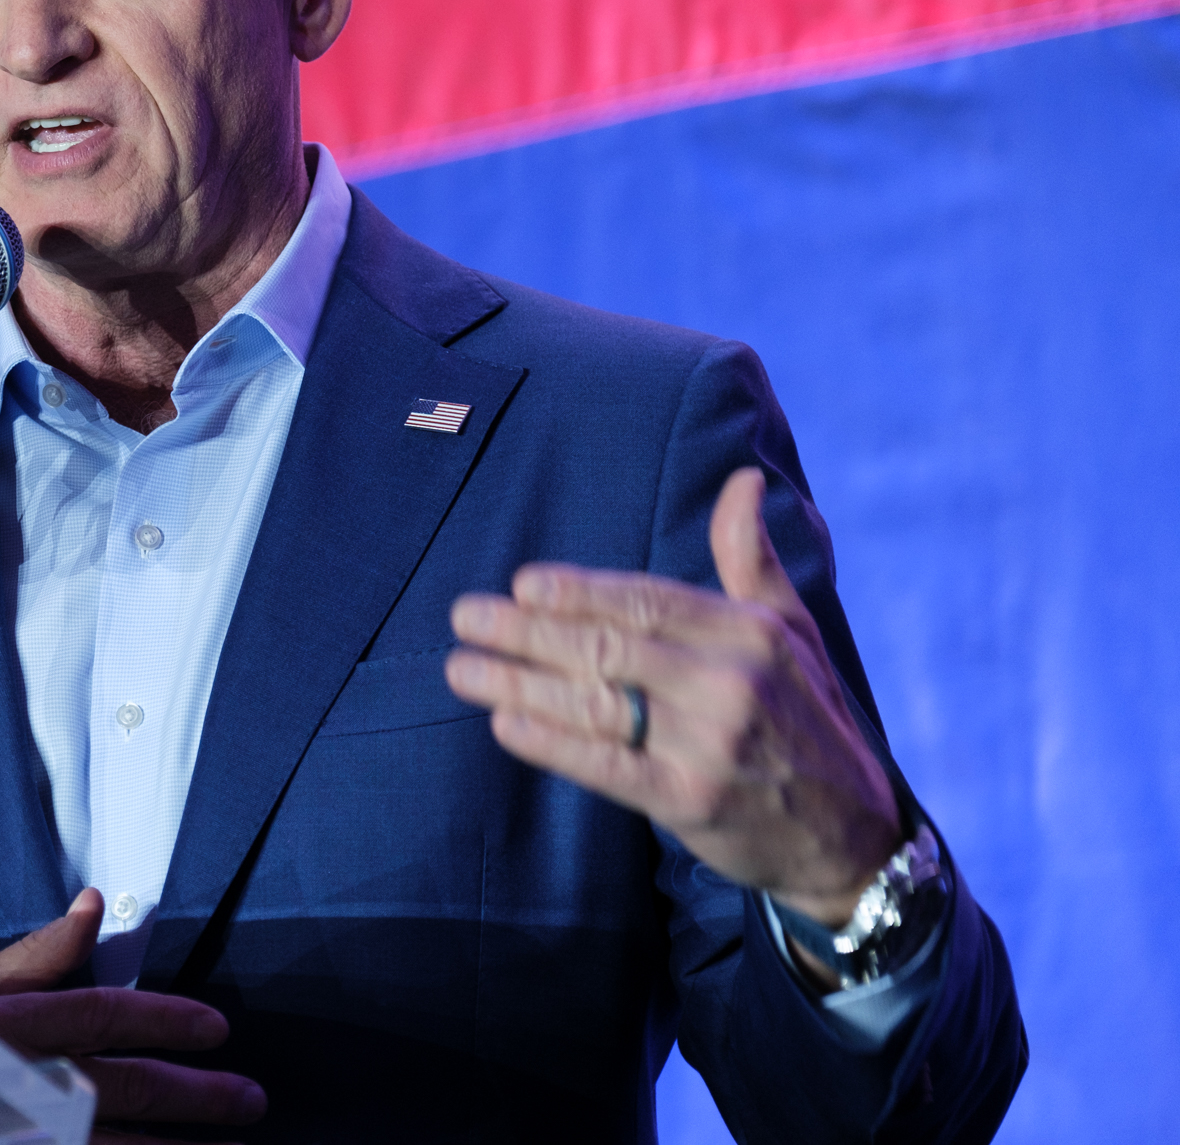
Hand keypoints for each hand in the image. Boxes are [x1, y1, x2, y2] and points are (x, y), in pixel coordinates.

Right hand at [0, 888, 267, 1141]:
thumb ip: (39, 954)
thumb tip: (93, 905)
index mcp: (13, 1027)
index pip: (101, 1015)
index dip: (163, 1018)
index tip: (217, 1029)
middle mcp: (28, 1083)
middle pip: (130, 1087)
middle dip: (200, 1095)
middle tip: (250, 1099)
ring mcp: (37, 1134)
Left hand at [444, 469, 900, 928]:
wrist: (853, 835)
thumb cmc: (807, 717)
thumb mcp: (792, 631)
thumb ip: (750, 557)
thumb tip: (741, 479)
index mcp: (751, 633)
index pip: (648, 601)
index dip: (580, 591)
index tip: (521, 582)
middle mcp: (732, 683)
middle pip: (609, 647)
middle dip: (528, 632)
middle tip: (465, 617)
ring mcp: (710, 745)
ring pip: (597, 704)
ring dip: (519, 684)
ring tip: (462, 668)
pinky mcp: (690, 801)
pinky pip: (607, 766)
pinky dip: (551, 744)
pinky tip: (504, 724)